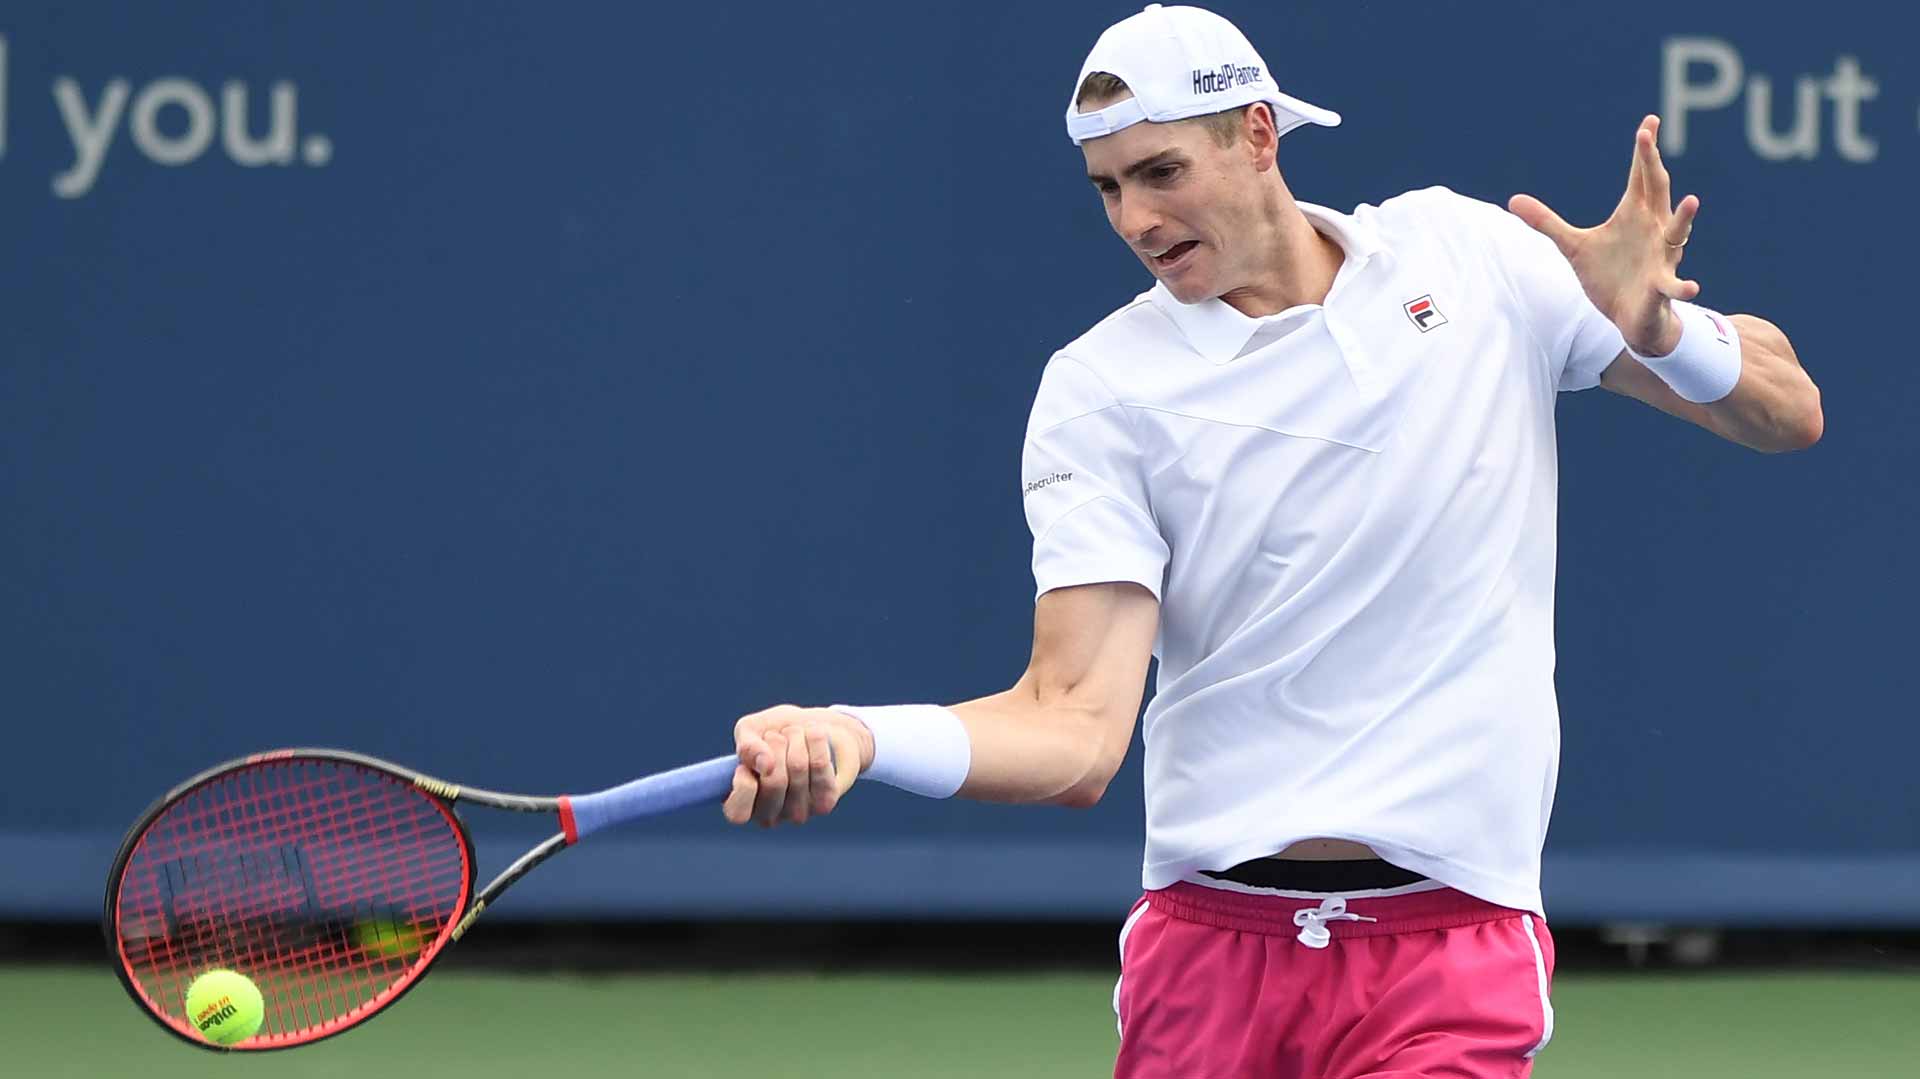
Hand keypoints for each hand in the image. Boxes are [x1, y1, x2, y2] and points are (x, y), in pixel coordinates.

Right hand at [721, 705, 872, 827]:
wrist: (813, 729)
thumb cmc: (774, 733)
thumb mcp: (750, 731)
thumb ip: (747, 746)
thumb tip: (765, 764)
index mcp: (743, 808)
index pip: (738, 814)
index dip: (743, 784)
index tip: (746, 764)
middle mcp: (770, 817)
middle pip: (773, 780)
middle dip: (775, 743)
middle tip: (776, 736)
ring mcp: (798, 814)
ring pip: (798, 767)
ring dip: (795, 736)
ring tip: (794, 733)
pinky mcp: (824, 803)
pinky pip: (819, 764)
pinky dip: (814, 739)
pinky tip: (812, 733)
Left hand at [1509, 114, 1699, 356]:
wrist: (1632, 317)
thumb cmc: (1609, 276)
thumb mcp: (1573, 246)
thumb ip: (1547, 222)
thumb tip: (1512, 200)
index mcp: (1635, 214)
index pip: (1640, 175)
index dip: (1643, 150)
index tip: (1648, 122)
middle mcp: (1654, 229)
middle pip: (1656, 190)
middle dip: (1652, 164)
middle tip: (1647, 137)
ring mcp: (1661, 257)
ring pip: (1677, 233)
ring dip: (1684, 218)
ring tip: (1691, 201)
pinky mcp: (1661, 287)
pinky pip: (1674, 286)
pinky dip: (1682, 288)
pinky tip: (1691, 288)